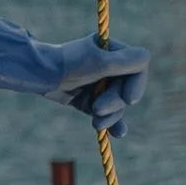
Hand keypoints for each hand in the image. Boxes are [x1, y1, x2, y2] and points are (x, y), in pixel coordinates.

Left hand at [0, 2, 149, 137]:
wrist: (40, 76)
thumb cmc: (68, 64)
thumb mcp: (99, 63)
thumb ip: (124, 62)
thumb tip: (146, 58)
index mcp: (113, 50)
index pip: (138, 67)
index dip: (136, 85)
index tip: (128, 99)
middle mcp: (110, 65)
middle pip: (127, 89)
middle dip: (115, 103)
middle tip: (98, 109)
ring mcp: (100, 83)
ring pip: (118, 105)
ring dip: (110, 115)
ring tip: (95, 122)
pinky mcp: (90, 99)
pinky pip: (107, 114)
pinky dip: (112, 123)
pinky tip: (118, 134)